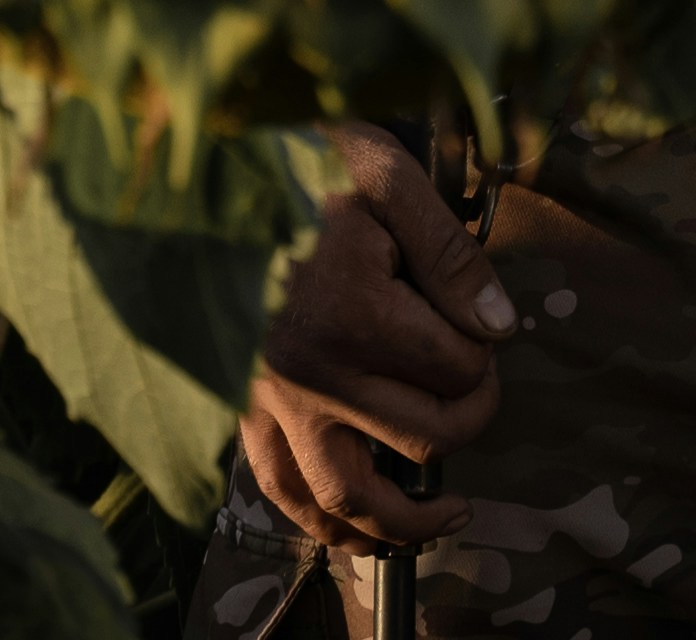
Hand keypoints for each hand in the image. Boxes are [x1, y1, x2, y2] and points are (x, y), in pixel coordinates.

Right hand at [237, 128, 519, 554]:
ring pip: (348, 499)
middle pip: (423, 438)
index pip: (457, 369)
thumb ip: (449, 254)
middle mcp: (309, 378)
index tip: (482, 323)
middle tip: (477, 387)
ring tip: (451, 520)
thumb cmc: (297, 165)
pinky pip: (283, 494)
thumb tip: (501, 326)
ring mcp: (268, 405)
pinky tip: (361, 530)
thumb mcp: (386, 178)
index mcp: (352, 315)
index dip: (486, 350)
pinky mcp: (240, 415)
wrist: (194, 177)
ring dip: (406, 525)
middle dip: (469, 417)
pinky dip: (326, 526)